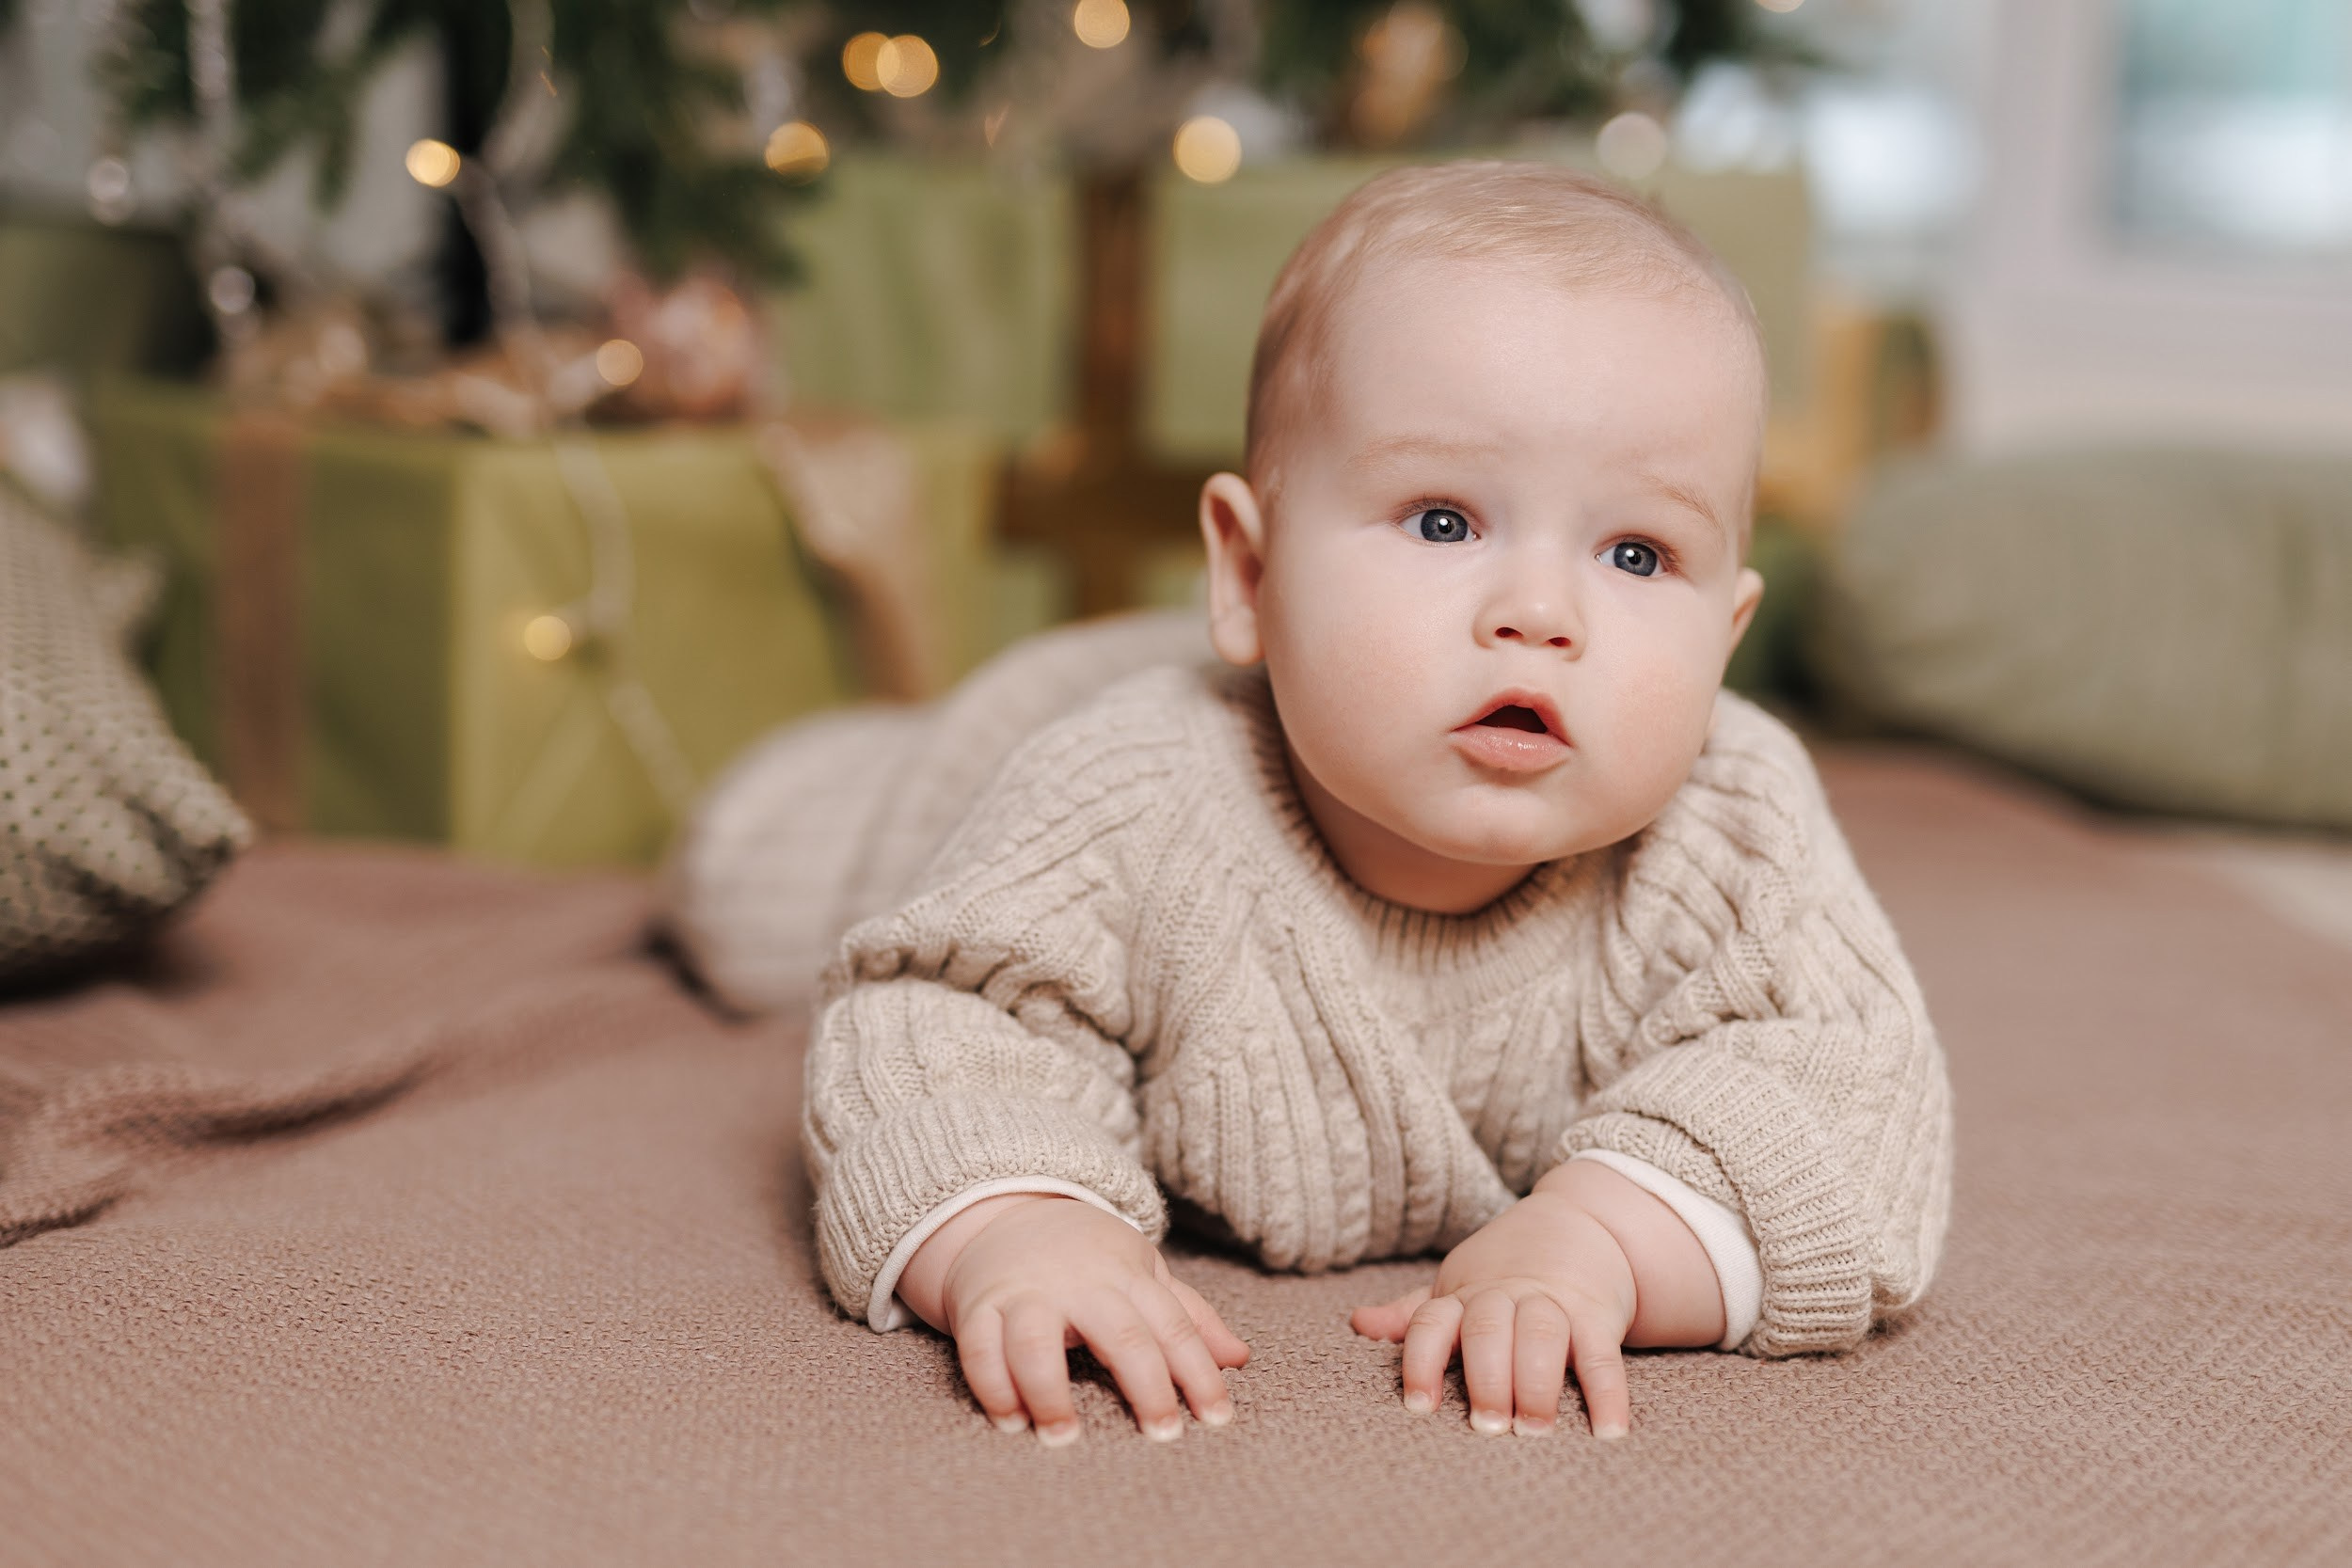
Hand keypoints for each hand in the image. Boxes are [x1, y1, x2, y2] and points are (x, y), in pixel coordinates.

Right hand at [903, 1195, 1249, 1445]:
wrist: (1005, 1210)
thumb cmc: (1085, 1257)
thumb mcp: (1141, 1272)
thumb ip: (1188, 1316)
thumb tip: (1240, 1358)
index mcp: (1125, 1275)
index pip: (1173, 1325)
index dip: (1199, 1372)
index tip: (1217, 1418)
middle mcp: (1078, 1283)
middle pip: (1119, 1334)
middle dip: (1145, 1387)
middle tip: (1163, 1436)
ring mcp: (1025, 1292)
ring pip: (1037, 1341)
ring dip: (1049, 1393)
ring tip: (1064, 1437)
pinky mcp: (980, 1304)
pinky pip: (979, 1346)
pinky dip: (991, 1385)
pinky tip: (1010, 1421)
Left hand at [1349, 1160, 1726, 1439]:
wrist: (1582, 1224)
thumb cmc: (1507, 1272)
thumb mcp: (1458, 1285)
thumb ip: (1414, 1314)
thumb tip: (1358, 1323)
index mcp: (1465, 1295)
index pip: (1432, 1322)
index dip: (1421, 1362)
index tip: (1418, 1409)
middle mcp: (1506, 1296)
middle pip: (1489, 1329)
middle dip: (1487, 1378)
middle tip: (1487, 1427)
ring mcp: (1554, 1303)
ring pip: (1542, 1334)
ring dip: (1538, 1383)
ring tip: (1534, 1431)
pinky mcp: (1597, 1316)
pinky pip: (1602, 1355)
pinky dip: (1607, 1394)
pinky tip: (1608, 1433)